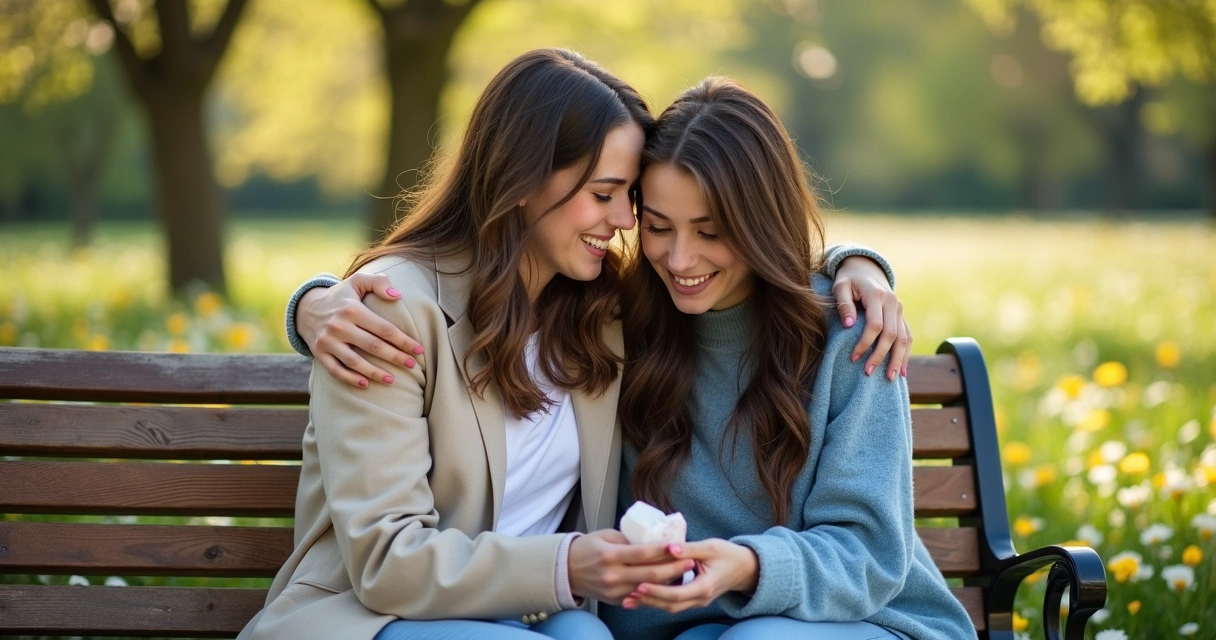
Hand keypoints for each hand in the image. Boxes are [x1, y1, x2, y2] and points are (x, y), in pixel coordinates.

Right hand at [298, 273, 424, 387]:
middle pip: (373, 346)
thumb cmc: (341, 296)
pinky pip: (335, 370)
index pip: (384, 328)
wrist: (307, 308)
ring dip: (375, 372)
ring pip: (354, 361)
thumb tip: (397, 296)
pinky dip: (349, 379)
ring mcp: (327, 341)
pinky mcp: (319, 352)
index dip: (403, 340)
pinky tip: (365, 384)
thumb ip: (378, 282)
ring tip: (393, 379)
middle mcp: (339, 326)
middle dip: (395, 357)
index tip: (419, 349)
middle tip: (413, 365)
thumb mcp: (357, 281)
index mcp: (352, 309)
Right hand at [568, 530, 693, 604]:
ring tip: (684, 572)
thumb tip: (654, 542)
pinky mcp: (616, 601)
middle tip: (690, 561)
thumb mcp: (605, 536)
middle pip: (650, 574)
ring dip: (668, 581)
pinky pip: (640, 596)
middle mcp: (613, 575)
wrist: (565, 571)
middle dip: (673, 568)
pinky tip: (668, 583)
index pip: (642, 553)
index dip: (662, 550)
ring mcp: (614, 591)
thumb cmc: (587, 548)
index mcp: (610, 555)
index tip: (678, 545)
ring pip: (649, 587)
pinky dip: (655, 590)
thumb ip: (629, 541)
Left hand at [622, 539, 758, 613]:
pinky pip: (673, 603)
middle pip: (671, 605)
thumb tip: (669, 548)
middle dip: (649, 601)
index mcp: (705, 586)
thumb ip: (689, 548)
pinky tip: (642, 594)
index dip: (658, 591)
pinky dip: (657, 600)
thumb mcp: (710, 547)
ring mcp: (697, 601)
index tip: (640, 584)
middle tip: (628, 594)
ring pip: (670, 607)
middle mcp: (701, 598)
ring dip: (650, 603)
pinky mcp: (693, 599)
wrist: (744, 569)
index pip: (678, 594)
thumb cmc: (727, 554)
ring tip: (629, 597)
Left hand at [831, 256, 911, 380]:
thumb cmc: (848, 280)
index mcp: (878, 295)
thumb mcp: (840, 286)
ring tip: (889, 378)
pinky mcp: (902, 316)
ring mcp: (900, 310)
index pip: (875, 325)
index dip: (865, 343)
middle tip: (868, 373)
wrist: (866, 269)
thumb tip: (849, 325)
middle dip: (881, 355)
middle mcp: (893, 303)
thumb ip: (844, 304)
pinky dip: (906, 354)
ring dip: (897, 359)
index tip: (853, 358)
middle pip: (892, 334)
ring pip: (904, 338)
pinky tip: (902, 371)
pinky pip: (908, 337)